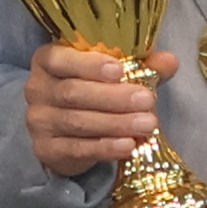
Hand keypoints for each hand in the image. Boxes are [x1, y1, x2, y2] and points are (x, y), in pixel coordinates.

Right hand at [23, 40, 175, 177]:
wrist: (64, 132)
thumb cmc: (90, 90)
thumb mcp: (113, 74)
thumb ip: (140, 65)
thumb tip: (169, 61)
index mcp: (47, 60)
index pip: (60, 59)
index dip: (89, 64)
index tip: (119, 70)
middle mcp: (37, 88)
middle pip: (73, 93)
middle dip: (114, 98)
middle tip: (147, 100)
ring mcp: (39, 121)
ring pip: (78, 122)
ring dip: (116, 123)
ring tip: (147, 124)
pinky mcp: (46, 149)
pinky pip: (77, 149)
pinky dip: (105, 147)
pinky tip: (128, 146)